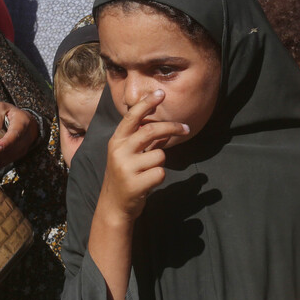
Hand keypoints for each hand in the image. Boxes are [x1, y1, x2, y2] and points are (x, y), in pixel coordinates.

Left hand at [0, 102, 39, 168]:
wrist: (25, 122)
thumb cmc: (10, 114)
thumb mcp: (0, 108)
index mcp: (23, 122)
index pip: (16, 135)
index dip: (6, 143)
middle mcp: (26, 137)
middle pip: (9, 150)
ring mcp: (23, 149)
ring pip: (5, 158)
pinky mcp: (18, 156)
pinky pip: (3, 163)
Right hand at [97, 90, 187, 222]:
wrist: (113, 206)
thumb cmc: (125, 176)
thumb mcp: (128, 155)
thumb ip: (144, 141)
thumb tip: (165, 128)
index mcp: (116, 141)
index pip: (132, 117)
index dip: (146, 104)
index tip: (160, 93)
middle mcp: (119, 151)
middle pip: (150, 131)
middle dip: (171, 127)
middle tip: (186, 128)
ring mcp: (125, 168)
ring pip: (159, 155)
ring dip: (160, 163)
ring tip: (148, 172)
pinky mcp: (134, 184)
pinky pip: (160, 173)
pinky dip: (159, 177)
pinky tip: (148, 183)